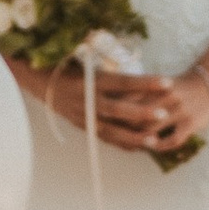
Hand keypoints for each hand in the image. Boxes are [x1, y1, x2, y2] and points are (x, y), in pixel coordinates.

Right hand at [41, 63, 208, 155]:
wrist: (41, 82)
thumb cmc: (69, 65)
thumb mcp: (88, 61)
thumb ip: (111, 68)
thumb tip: (138, 70)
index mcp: (91, 79)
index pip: (123, 81)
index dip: (145, 83)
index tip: (167, 82)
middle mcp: (87, 100)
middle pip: (118, 109)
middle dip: (141, 113)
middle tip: (163, 114)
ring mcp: (84, 116)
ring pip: (111, 130)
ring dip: (133, 137)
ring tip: (154, 141)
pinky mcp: (83, 126)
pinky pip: (105, 138)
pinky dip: (122, 144)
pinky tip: (139, 148)